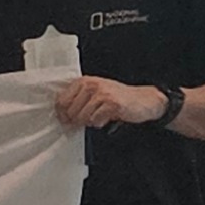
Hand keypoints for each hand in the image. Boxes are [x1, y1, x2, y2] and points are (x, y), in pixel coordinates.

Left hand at [53, 76, 167, 129]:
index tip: (68, 121)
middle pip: (70, 112)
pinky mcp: (112, 103)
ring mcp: (102, 93)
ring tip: (100, 116)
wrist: (144, 100)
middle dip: (78, 120)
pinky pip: (95, 121)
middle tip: (90, 118)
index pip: (61, 102)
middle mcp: (91, 85)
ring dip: (90, 122)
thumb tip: (60, 117)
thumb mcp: (94, 95)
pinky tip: (108, 117)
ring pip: (82, 117)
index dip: (63, 115)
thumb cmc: (116, 99)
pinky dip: (100, 123)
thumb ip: (77, 101)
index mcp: (83, 81)